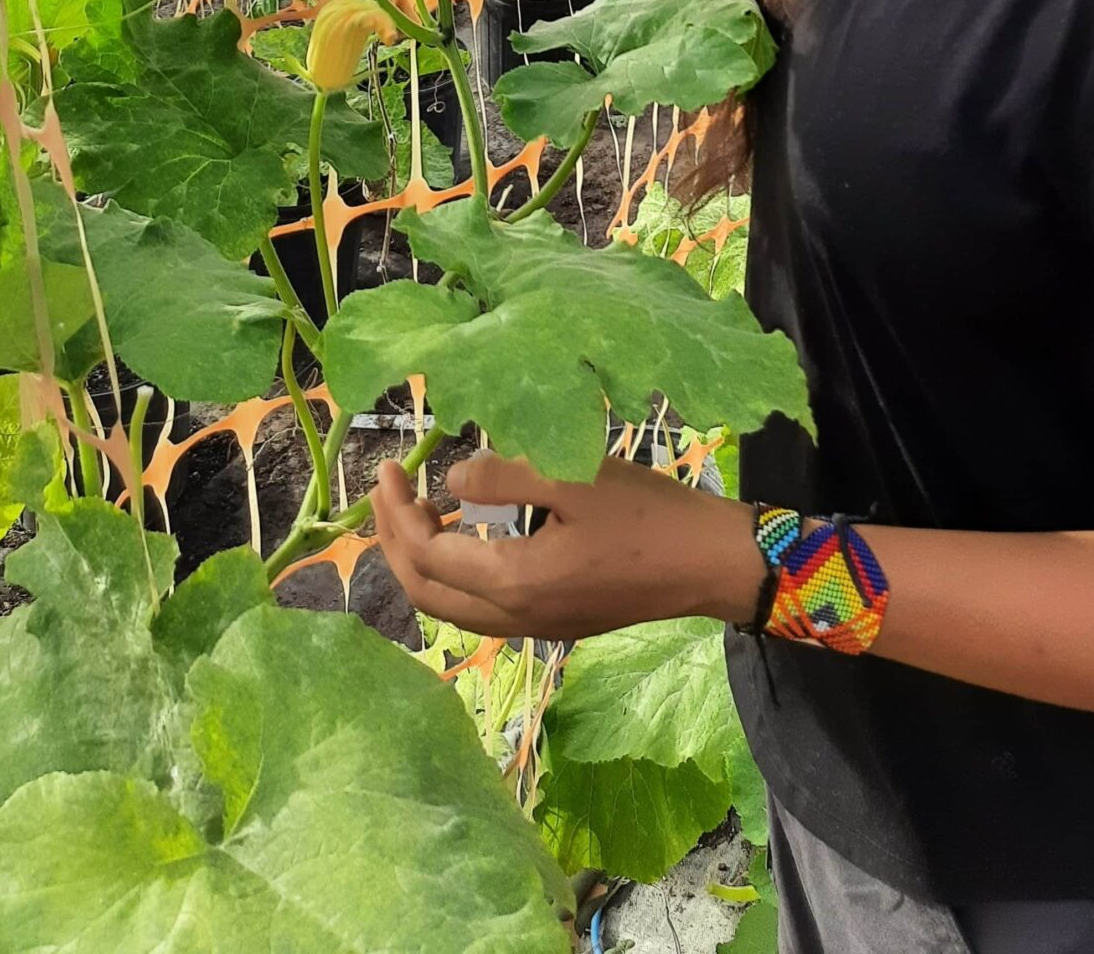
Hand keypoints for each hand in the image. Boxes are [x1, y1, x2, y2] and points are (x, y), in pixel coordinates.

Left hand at [371, 451, 763, 641]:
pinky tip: (467, 534)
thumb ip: (506, 476)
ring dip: (422, 563)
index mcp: (515, 582)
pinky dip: (456, 574)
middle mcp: (515, 618)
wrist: (707, 563)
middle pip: (426, 594)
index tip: (388, 467)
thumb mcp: (574, 477)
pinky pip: (481, 609)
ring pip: (451, 609)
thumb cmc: (646, 514)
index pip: (427, 555)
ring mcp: (536, 627)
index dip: (396, 513)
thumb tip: (452, 480)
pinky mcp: (555, 622)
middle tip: (386, 491)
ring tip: (416, 511)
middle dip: (394, 543)